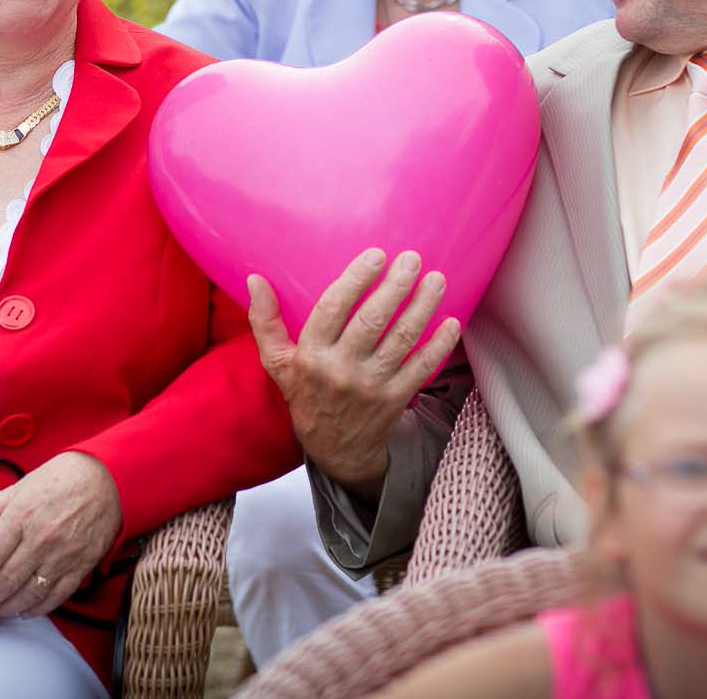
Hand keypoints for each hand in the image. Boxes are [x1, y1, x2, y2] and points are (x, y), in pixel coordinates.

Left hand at [0, 450, 121, 620]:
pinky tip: (24, 611)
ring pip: (29, 592)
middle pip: (5, 579)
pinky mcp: (82, 564)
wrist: (109, 477)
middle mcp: (41, 538)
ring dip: (6, 608)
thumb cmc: (64, 478)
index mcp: (22, 516)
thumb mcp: (21, 486)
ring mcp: (63, 554)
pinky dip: (39, 608)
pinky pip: (57, 594)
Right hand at [249, 248, 459, 500]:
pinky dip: (439, 346)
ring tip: (436, 280)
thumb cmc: (307, 395)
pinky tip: (452, 322)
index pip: (332, 309)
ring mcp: (371, 386)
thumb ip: (265, 321)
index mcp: (311, 355)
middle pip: (372, 320)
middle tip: (413, 259)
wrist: (336, 451)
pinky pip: (422, 368)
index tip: (376, 255)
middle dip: (395, 287)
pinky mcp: (396, 399)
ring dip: (422, 307)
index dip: (355, 280)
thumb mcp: (278, 363)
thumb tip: (255, 280)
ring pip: (401, 340)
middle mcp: (341, 369)